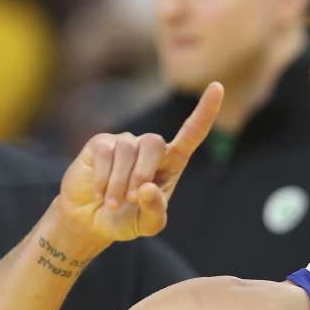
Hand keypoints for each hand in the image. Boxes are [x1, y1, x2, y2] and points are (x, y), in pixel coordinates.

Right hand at [59, 82, 223, 241]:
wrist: (91, 220)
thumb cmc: (127, 219)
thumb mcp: (148, 223)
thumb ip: (154, 209)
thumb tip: (147, 187)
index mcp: (171, 163)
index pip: (192, 134)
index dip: (205, 111)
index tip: (218, 86)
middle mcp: (150, 148)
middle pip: (154, 143)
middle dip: (143, 172)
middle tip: (133, 199)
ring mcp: (125, 143)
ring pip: (126, 150)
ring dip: (120, 182)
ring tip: (112, 204)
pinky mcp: (101, 144)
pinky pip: (105, 154)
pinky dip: (104, 178)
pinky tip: (100, 194)